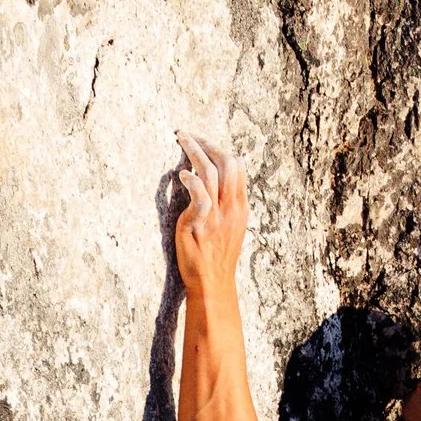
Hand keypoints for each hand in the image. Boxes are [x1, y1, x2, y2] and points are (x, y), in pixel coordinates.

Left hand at [174, 129, 247, 303]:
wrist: (213, 284)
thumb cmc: (216, 258)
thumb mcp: (229, 228)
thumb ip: (224, 205)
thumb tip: (213, 185)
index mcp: (240, 207)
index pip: (237, 167)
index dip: (219, 149)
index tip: (203, 143)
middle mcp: (231, 208)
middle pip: (227, 163)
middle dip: (207, 144)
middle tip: (188, 135)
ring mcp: (216, 215)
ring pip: (211, 172)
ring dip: (194, 150)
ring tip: (181, 139)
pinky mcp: (200, 224)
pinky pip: (199, 195)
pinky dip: (190, 179)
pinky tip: (180, 174)